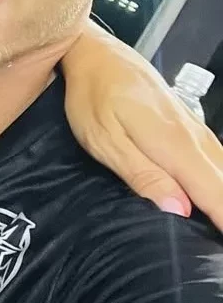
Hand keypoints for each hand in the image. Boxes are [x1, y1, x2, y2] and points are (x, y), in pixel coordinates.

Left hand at [62, 22, 222, 227]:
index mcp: (177, 146)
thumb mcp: (105, 141)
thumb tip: (180, 211)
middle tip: (218, 249)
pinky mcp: (189, 125)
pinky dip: (221, 181)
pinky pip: (217, 158)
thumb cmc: (92, 98)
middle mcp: (195, 138)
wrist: (95, 54)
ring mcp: (195, 129)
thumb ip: (143, 176)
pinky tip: (216, 194)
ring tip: (217, 226)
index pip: (216, 195)